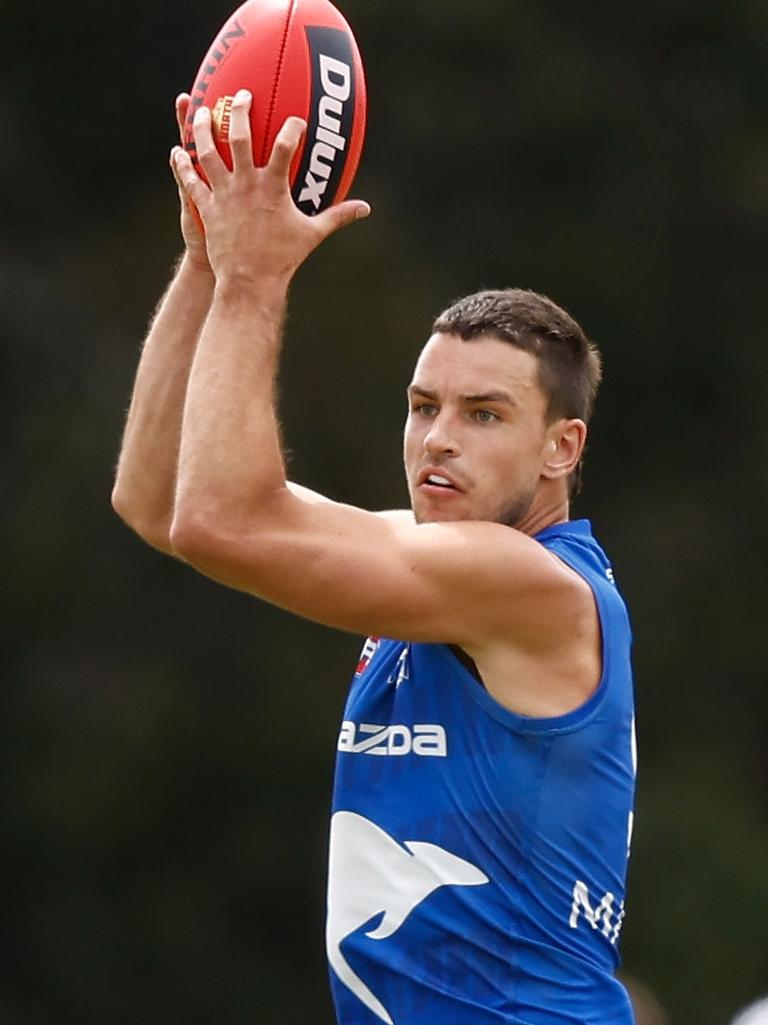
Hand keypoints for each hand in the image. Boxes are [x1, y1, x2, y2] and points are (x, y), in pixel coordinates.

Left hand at [172, 89, 369, 287]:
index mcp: (273, 188)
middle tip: (242, 96)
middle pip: (240, 138)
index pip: (285, 147)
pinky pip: (192, 182)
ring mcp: (224, 195)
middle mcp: (246, 186)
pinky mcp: (207, 209)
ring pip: (208, 153)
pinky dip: (183, 166)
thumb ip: (337, 216)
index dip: (292, 129)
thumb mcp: (312, 234)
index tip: (296, 121)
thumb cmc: (282, 258)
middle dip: (240, 112)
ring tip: (202, 113)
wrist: (250, 282)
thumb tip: (365, 209)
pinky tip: (178, 151)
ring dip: (203, 130)